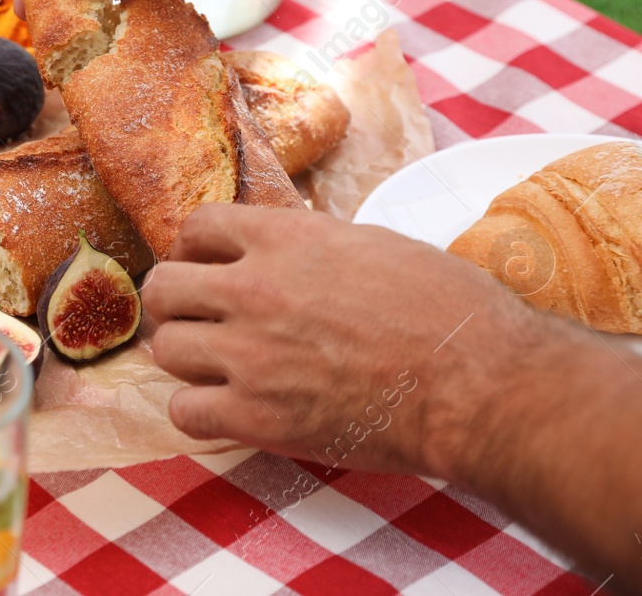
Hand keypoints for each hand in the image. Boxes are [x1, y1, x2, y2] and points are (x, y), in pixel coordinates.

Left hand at [141, 204, 575, 477]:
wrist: (479, 384)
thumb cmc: (449, 311)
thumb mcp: (375, 244)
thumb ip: (312, 246)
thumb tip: (284, 252)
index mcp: (286, 238)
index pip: (197, 225)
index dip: (195, 248)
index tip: (206, 267)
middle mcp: (254, 289)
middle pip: (162, 287)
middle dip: (178, 304)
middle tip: (201, 321)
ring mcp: (250, 354)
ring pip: (166, 349)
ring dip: (188, 358)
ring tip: (218, 368)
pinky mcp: (257, 417)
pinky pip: (184, 411)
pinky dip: (200, 411)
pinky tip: (228, 409)